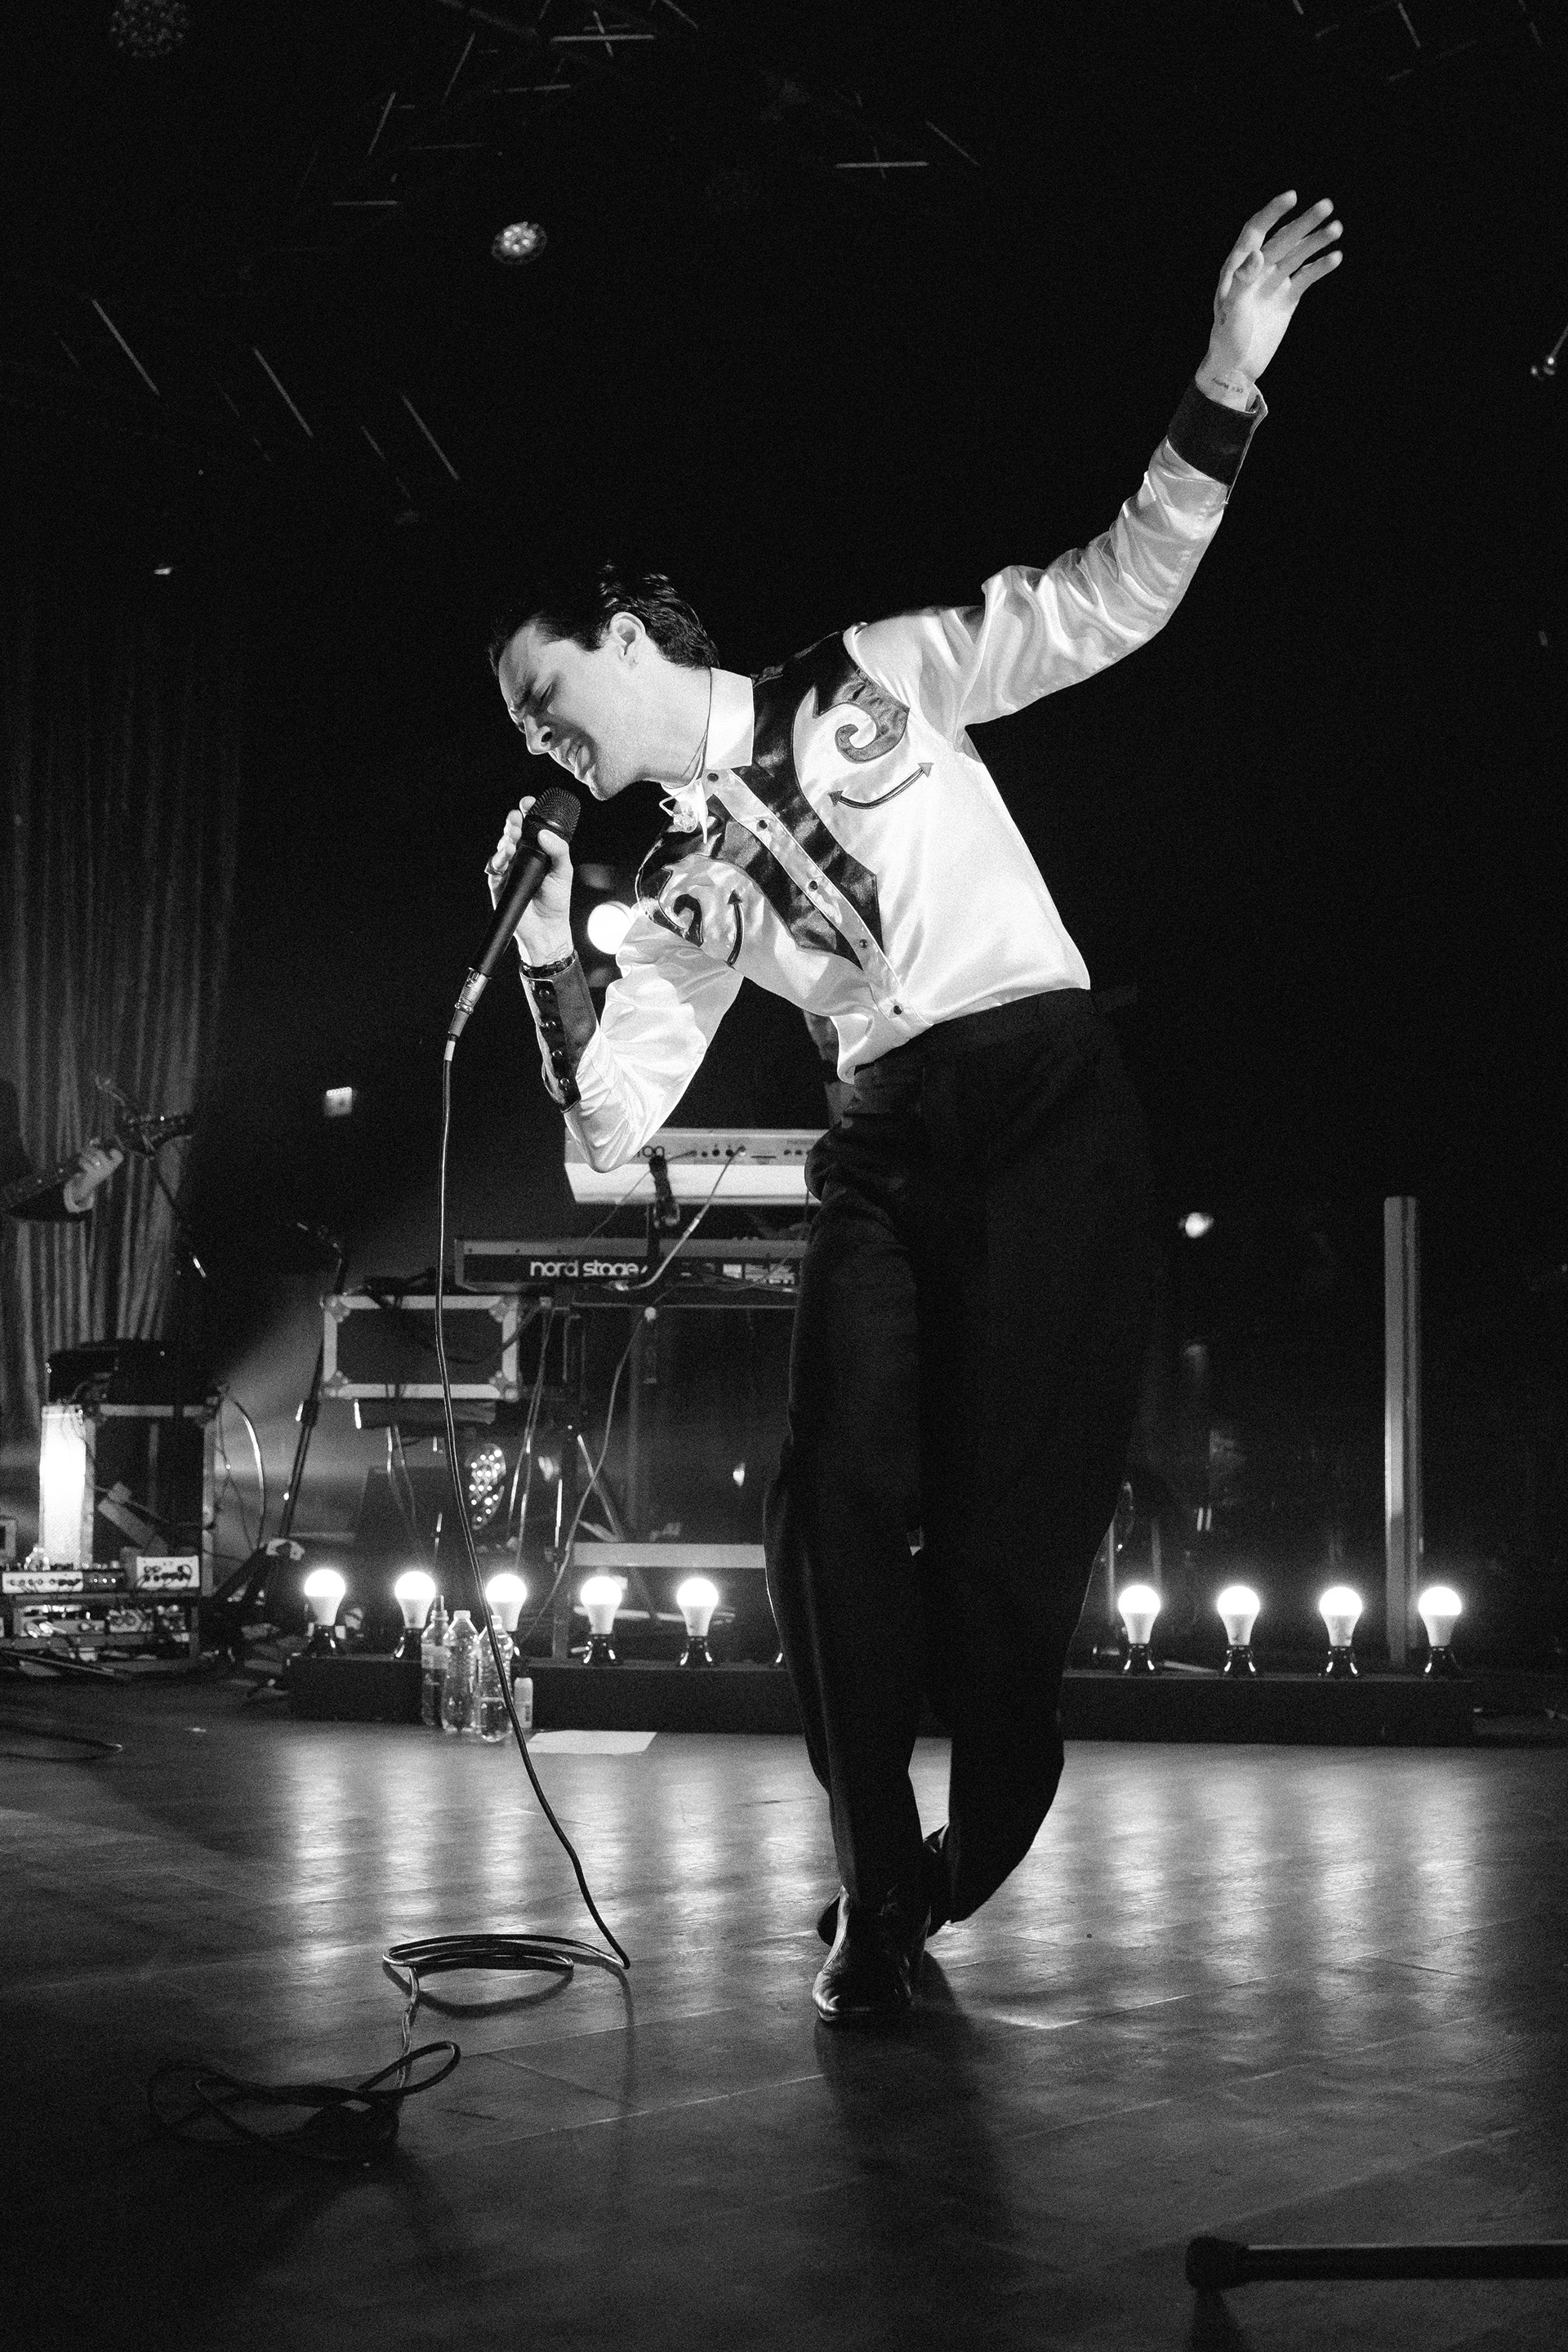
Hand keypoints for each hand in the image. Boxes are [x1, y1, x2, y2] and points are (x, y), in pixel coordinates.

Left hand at [63, 1142, 123, 1211]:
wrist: (85, 1184)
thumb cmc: (91, 1168)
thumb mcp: (96, 1158)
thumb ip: (97, 1147)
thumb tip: (96, 1139)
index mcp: (112, 1164)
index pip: (119, 1158)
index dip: (116, 1153)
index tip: (110, 1150)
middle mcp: (109, 1169)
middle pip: (100, 1152)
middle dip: (90, 1149)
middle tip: (85, 1149)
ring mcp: (102, 1172)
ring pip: (91, 1157)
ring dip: (84, 1153)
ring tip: (81, 1154)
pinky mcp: (93, 1175)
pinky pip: (85, 1163)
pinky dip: (81, 1160)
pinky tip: (80, 1161)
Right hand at [485, 798, 576, 967]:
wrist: (547, 928)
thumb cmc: (556, 900)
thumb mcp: (563, 871)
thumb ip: (558, 850)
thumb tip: (545, 834)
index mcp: (537, 850)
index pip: (529, 826)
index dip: (527, 813)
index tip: (528, 803)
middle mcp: (521, 856)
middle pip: (512, 832)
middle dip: (513, 822)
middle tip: (517, 817)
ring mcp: (508, 868)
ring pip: (502, 846)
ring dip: (506, 838)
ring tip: (513, 835)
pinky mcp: (499, 883)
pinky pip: (495, 867)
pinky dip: (499, 858)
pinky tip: (506, 853)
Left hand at [1199, 192, 1342, 399]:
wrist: (1237, 367)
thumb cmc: (1228, 339)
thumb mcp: (1233, 310)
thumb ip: (1243, 281)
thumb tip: (1257, 254)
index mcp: (1238, 268)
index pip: (1255, 231)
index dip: (1272, 212)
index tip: (1292, 196)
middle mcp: (1257, 270)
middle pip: (1283, 238)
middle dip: (1304, 222)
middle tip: (1327, 206)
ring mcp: (1273, 283)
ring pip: (1297, 255)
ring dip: (1316, 241)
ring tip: (1337, 228)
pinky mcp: (1287, 298)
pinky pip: (1306, 277)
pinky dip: (1320, 267)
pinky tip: (1335, 257)